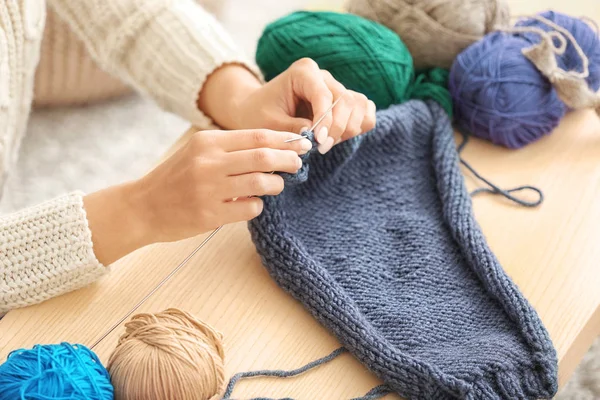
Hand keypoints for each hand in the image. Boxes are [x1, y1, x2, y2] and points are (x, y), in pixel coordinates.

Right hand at [84, 129, 311, 264]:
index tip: (301, 144)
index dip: (285, 140)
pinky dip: (257, 205)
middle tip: (299, 164)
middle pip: (263, 156)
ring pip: (261, 183)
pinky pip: (249, 208)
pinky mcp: (209, 214)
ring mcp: (209, 189)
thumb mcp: (198, 152)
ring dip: (276, 184)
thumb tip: (274, 147)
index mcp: (207, 142)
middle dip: (288, 160)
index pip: (257, 136)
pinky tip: (252, 204)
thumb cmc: (176, 178)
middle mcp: (208, 162)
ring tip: (277, 185)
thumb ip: (230, 148)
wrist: (143, 207)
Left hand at [198, 59, 375, 154]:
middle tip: (321, 148)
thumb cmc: (258, 115)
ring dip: (348, 129)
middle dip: (337, 128)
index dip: (326, 121)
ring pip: (359, 105)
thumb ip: (292, 129)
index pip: (324, 95)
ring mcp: (335, 87)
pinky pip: (364, 110)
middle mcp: (323, 76)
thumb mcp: (268, 124)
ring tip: (326, 144)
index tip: (318, 143)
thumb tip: (315, 137)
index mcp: (303, 72)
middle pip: (346, 101)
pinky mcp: (343, 101)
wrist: (255, 111)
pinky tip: (338, 137)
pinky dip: (358, 126)